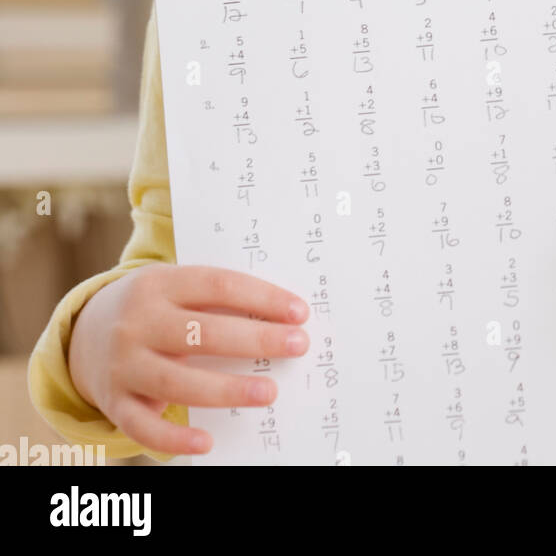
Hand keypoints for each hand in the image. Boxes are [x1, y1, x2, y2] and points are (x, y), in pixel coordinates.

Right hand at [67, 264, 309, 455]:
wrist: (86, 333)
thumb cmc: (154, 308)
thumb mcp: (174, 287)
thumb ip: (215, 299)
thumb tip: (280, 317)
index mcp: (159, 283)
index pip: (219, 285)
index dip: (261, 298)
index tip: (299, 312)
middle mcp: (138, 321)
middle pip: (203, 332)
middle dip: (256, 340)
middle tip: (297, 345)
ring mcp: (123, 363)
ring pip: (178, 381)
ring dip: (227, 389)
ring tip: (269, 393)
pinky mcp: (114, 401)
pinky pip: (143, 426)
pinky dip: (174, 438)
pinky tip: (207, 441)